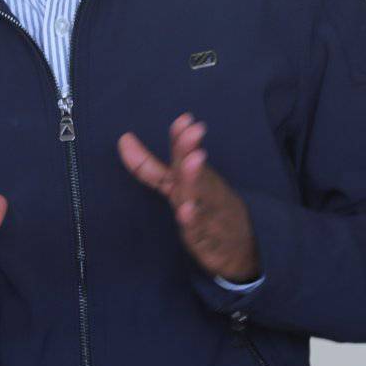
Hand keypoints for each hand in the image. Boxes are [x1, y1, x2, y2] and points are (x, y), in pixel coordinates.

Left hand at [117, 112, 260, 283]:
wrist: (242, 246)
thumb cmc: (204, 208)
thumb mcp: (176, 187)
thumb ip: (149, 166)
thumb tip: (123, 139)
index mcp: (195, 177)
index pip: (185, 155)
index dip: (182, 139)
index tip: (184, 119)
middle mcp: (202, 191)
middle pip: (193, 169)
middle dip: (190, 150)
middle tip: (194, 131)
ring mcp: (208, 214)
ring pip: (201, 196)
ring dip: (195, 178)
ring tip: (194, 159)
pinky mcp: (207, 239)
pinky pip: (200, 230)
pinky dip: (193, 221)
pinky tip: (185, 212)